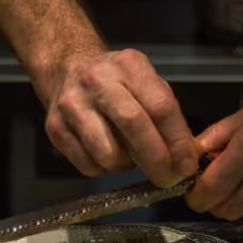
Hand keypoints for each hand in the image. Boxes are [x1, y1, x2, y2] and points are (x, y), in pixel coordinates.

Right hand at [41, 49, 198, 187]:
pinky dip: (104, 169)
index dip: (177, 140)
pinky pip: (88, 165)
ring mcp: (73, 104)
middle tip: (168, 177)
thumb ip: (166, 112)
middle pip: (134, 125)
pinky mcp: (55, 127)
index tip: (187, 164)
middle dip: (156, 158)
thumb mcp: (144, 80)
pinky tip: (106, 152)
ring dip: (127, 166)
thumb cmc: (115, 80)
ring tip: (129, 156)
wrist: (68, 68)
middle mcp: (98, 81)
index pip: (160, 106)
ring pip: (108, 153)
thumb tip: (185, 156)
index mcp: (128, 66)